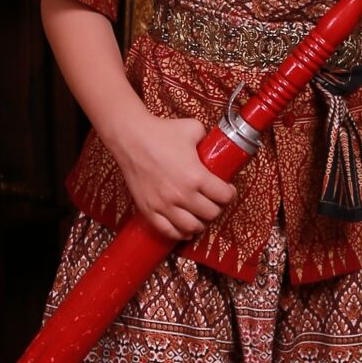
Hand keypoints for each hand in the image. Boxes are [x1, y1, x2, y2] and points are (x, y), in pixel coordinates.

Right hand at [108, 110, 237, 241]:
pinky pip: (168, 231)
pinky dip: (180, 233)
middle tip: (214, 201)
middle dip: (217, 207)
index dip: (230, 193)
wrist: (131, 138)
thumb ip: (208, 140)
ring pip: (192, 227)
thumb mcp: (193, 129)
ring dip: (200, 222)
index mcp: (196, 176)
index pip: (224, 196)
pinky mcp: (149, 209)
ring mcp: (164, 205)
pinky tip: (185, 228)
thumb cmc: (161, 132)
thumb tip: (216, 146)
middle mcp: (181, 194)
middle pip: (211, 214)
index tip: (228, 190)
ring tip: (200, 214)